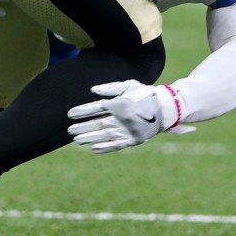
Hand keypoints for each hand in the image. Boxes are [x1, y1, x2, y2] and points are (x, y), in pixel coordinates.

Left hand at [67, 79, 193, 153]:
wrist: (166, 108)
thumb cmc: (144, 94)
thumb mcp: (128, 85)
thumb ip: (110, 88)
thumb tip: (92, 90)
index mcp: (120, 104)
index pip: (96, 108)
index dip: (82, 111)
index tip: (70, 114)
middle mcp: (123, 118)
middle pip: (98, 123)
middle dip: (82, 127)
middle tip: (69, 130)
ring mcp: (129, 130)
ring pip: (105, 135)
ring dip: (90, 138)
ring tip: (77, 140)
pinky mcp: (135, 139)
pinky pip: (118, 145)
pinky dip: (105, 148)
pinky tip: (94, 149)